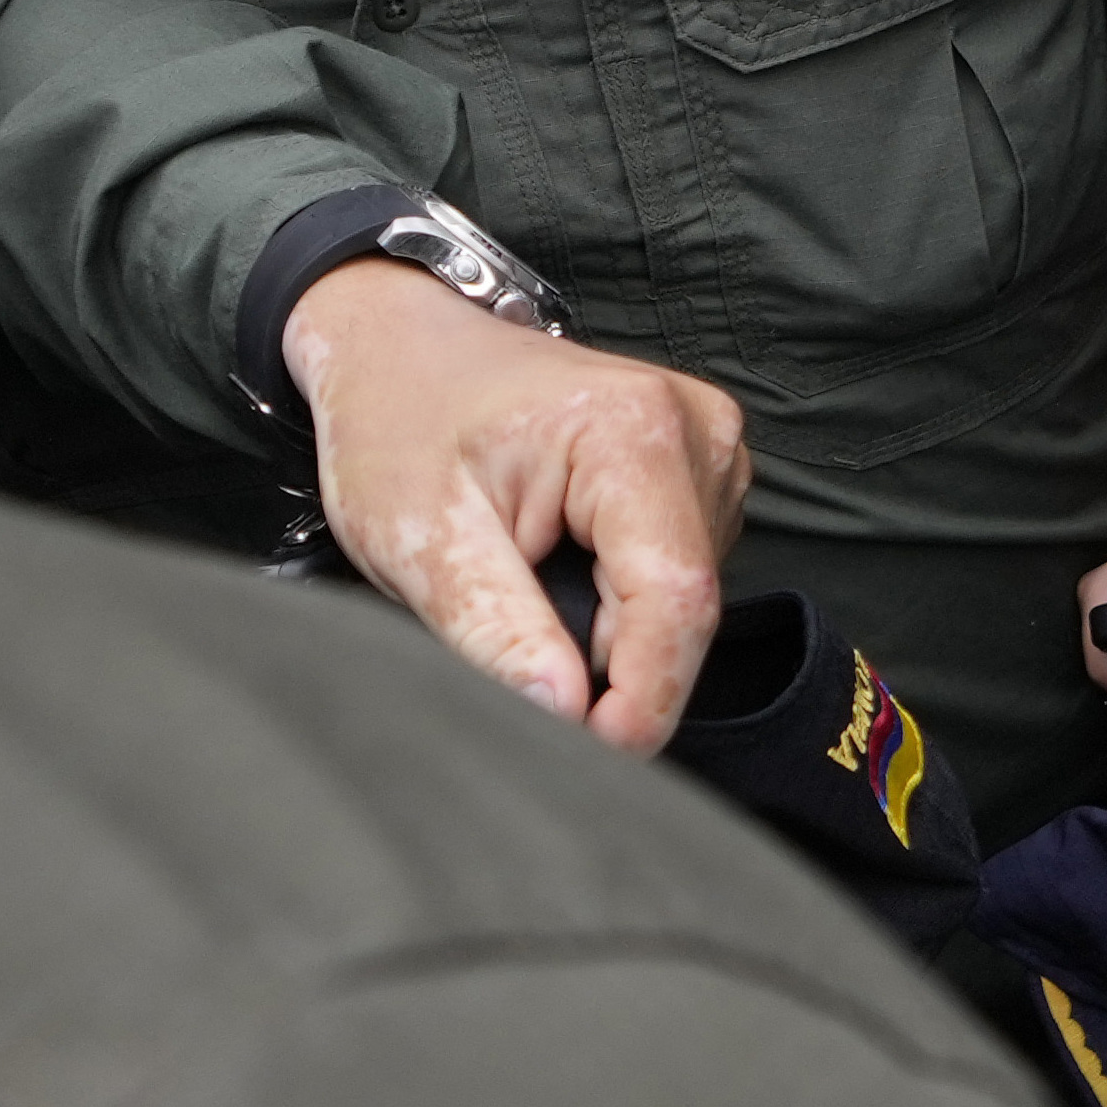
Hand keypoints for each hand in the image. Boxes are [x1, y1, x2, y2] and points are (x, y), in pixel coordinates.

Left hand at [288, 258, 752, 748]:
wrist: (399, 345)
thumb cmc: (398, 423)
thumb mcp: (420, 539)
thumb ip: (496, 630)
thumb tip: (567, 716)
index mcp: (632, 432)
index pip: (675, 598)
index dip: (644, 698)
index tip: (592, 761)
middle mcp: (698, 430)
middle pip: (686, 602)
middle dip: (614, 668)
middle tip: (513, 668)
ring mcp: (709, 444)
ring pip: (686, 595)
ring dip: (612, 633)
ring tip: (524, 594)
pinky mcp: (699, 466)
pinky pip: (678, 570)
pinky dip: (619, 602)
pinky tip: (558, 570)